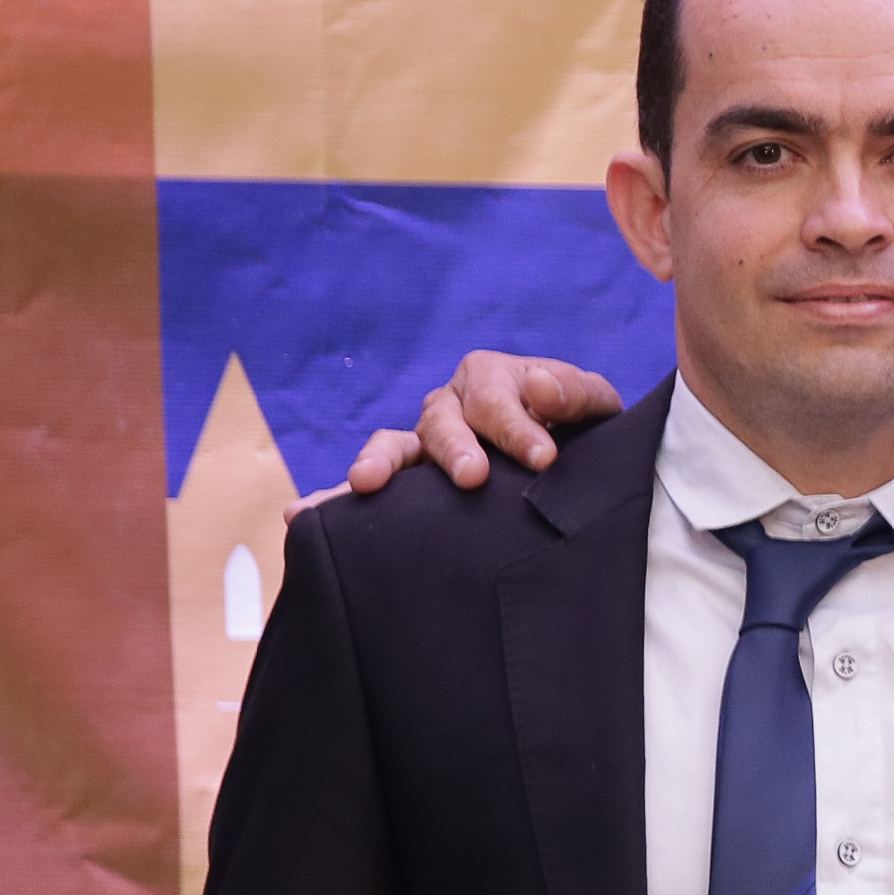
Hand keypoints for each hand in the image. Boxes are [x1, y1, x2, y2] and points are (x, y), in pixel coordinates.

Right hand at [341, 349, 624, 495]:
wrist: (571, 458)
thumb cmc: (577, 426)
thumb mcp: (592, 406)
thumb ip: (574, 392)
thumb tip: (539, 386)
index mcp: (489, 379)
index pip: (494, 398)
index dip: (517, 427)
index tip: (543, 458)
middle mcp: (449, 408)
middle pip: (441, 420)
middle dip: (455, 448)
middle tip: (473, 477)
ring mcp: (424, 444)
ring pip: (396, 446)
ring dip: (381, 463)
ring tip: (367, 483)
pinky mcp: (411, 483)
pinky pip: (371, 489)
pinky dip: (334, 500)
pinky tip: (301, 515)